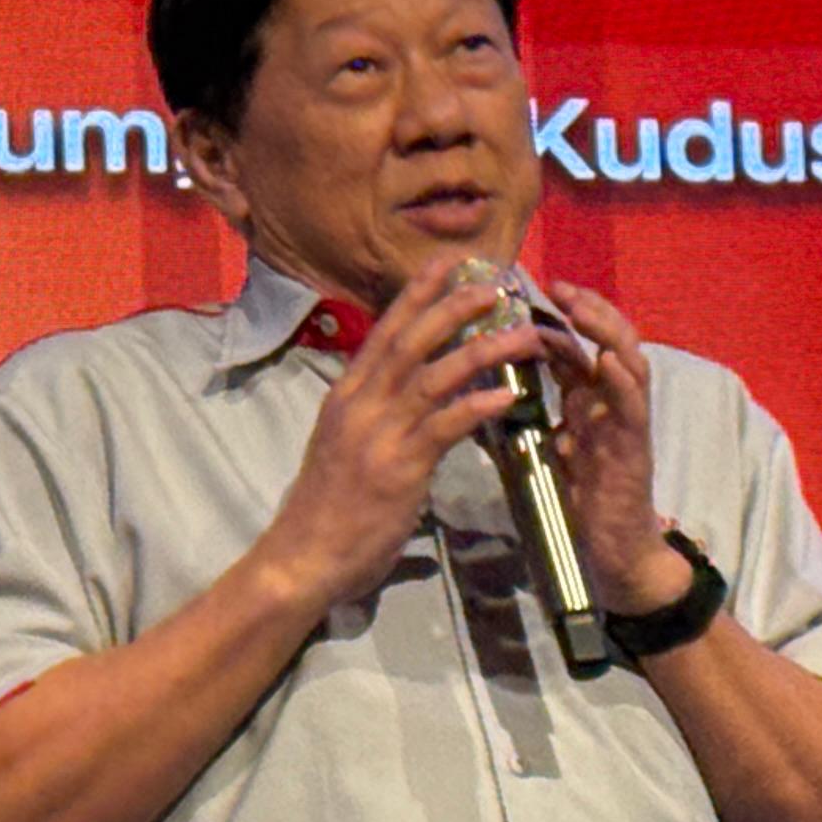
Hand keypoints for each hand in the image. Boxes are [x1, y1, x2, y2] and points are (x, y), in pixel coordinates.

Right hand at [246, 269, 541, 613]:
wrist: (302, 557)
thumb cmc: (326, 508)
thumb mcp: (344, 445)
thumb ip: (374, 416)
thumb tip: (406, 398)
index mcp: (347, 395)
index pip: (384, 331)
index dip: (417, 295)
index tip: (446, 264)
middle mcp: (360, 404)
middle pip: (410, 341)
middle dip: (452, 307)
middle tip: (491, 283)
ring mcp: (379, 434)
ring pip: (433, 376)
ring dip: (480, 349)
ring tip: (519, 333)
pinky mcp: (399, 468)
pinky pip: (444, 427)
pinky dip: (476, 406)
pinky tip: (507, 395)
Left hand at [533, 281, 676, 613]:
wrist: (616, 552)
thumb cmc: (583, 501)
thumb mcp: (550, 449)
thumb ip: (533, 418)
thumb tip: (490, 393)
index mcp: (589, 401)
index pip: (577, 346)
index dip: (557, 318)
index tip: (529, 292)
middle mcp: (611, 403)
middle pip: (609, 340)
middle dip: (587, 310)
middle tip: (558, 286)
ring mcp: (627, 422)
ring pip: (628, 362)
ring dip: (606, 331)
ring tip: (582, 307)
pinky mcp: (635, 447)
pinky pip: (633, 407)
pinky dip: (621, 380)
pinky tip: (607, 360)